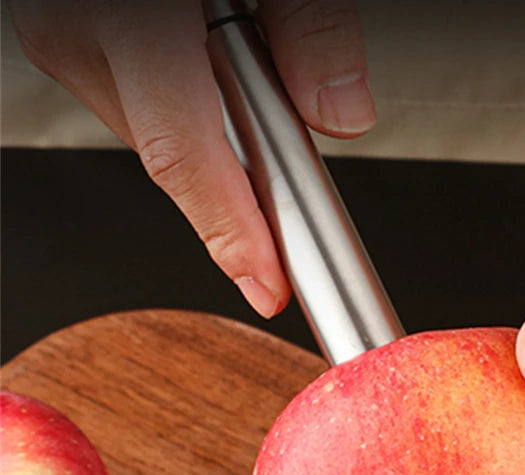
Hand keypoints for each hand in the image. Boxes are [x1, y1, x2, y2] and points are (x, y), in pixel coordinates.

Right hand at [9, 0, 374, 316]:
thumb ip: (310, 23)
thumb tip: (342, 112)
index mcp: (132, 14)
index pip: (186, 153)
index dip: (232, 232)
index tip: (265, 284)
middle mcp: (82, 35)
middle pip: (182, 156)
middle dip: (243, 181)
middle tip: (290, 174)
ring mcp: (69, 43)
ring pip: (163, 138)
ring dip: (216, 137)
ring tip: (245, 78)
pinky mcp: (74, 46)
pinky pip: (144, 111)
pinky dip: (190, 113)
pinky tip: (209, 79)